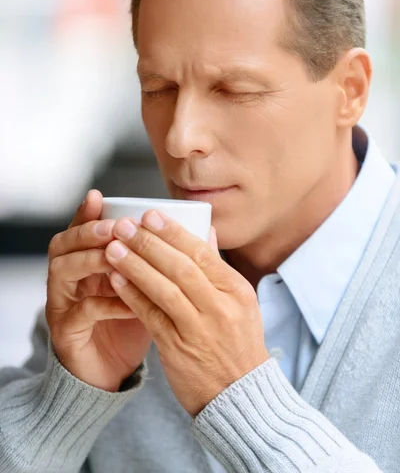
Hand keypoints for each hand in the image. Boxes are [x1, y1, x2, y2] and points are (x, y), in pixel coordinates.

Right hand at [46, 189, 151, 391]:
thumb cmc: (134, 323)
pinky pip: (82, 312)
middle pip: (62, 244)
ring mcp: (63, 305)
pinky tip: (131, 302)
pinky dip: (107, 303)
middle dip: (87, 232)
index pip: (80, 229)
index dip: (87, 213)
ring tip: (117, 256)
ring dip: (91, 260)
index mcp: (86, 262)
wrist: (114, 371)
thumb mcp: (152, 286)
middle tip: (113, 228)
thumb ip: (170, 258)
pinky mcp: (66, 333)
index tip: (100, 197)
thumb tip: (206, 232)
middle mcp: (68, 279)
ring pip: (64, 271)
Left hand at [105, 212, 268, 415]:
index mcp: (235, 290)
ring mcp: (199, 329)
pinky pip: (151, 316)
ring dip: (136, 266)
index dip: (173, 232)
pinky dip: (133, 296)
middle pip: (181, 267)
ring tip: (113, 248)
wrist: (239, 395)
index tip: (150, 215)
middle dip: (149, 243)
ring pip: (164, 290)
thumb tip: (206, 230)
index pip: (201, 253)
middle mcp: (219, 307)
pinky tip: (116, 279)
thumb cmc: (236, 342)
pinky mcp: (177, 349)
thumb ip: (218, 266)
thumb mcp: (240, 302)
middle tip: (125, 225)